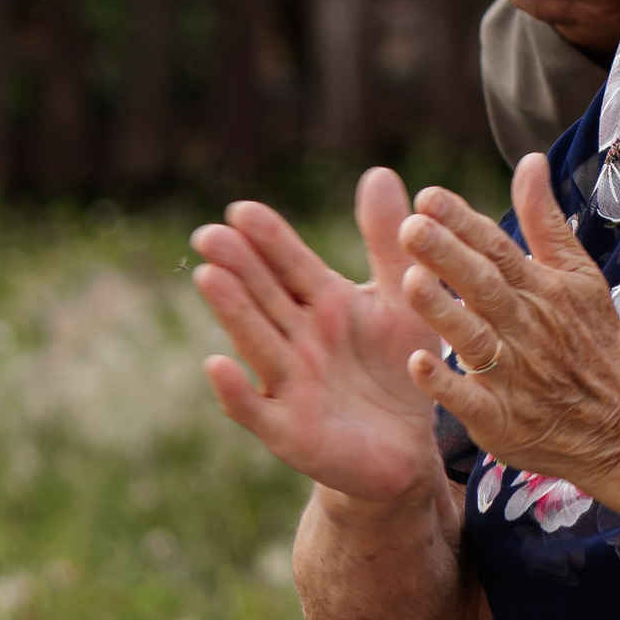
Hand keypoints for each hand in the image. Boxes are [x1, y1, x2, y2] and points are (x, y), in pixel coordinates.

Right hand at [191, 169, 443, 503]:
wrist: (410, 448)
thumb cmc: (400, 366)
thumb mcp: (403, 299)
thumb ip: (387, 241)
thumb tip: (377, 172)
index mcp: (324, 303)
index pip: (289, 264)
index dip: (268, 238)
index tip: (242, 209)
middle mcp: (297, 338)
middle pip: (263, 295)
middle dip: (238, 265)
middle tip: (211, 234)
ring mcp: (287, 383)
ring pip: (255, 341)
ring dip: (231, 311)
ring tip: (209, 277)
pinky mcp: (287, 429)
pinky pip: (255, 409)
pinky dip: (235, 390)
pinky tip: (217, 365)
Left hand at [397, 155, 619, 490]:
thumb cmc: (595, 344)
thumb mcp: (578, 277)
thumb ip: (544, 221)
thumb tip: (529, 159)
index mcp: (543, 289)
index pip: (499, 248)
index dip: (464, 222)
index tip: (428, 196)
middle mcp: (528, 327)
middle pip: (484, 286)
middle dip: (447, 256)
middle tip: (411, 227)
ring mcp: (515, 376)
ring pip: (474, 339)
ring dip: (443, 312)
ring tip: (407, 283)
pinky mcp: (504, 422)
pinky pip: (471, 402)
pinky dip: (446, 385)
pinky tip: (417, 364)